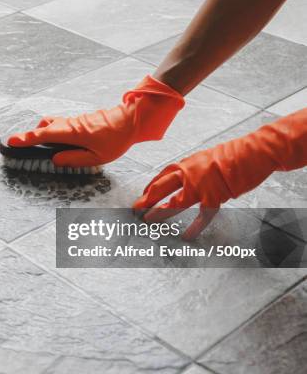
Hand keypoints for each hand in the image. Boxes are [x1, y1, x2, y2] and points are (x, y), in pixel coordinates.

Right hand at [8, 75, 184, 166]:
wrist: (130, 120)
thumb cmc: (116, 140)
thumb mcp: (97, 157)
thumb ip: (74, 159)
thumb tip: (55, 159)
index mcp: (72, 133)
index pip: (44, 136)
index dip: (26, 139)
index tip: (11, 141)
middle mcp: (70, 124)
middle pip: (44, 128)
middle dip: (29, 136)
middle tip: (17, 144)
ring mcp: (73, 121)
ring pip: (51, 125)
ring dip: (41, 133)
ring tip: (36, 146)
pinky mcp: (78, 121)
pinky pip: (60, 125)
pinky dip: (52, 132)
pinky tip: (56, 143)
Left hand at [133, 108, 306, 239]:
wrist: (252, 152)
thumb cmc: (232, 154)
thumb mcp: (205, 157)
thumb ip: (192, 169)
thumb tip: (183, 177)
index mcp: (186, 164)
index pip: (162, 176)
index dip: (150, 187)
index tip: (143, 195)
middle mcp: (189, 174)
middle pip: (161, 188)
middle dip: (147, 199)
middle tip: (135, 208)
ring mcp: (200, 187)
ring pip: (175, 203)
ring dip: (160, 213)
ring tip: (149, 221)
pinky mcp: (214, 197)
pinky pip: (201, 217)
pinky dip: (194, 228)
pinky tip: (186, 236)